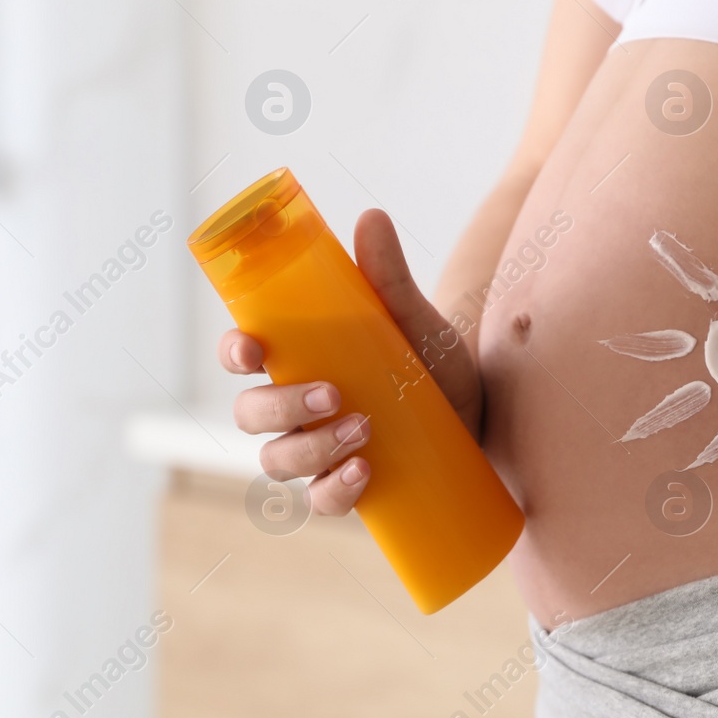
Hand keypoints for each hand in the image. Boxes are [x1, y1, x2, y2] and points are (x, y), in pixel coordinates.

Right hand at [220, 209, 483, 516]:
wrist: (483, 416)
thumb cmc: (432, 364)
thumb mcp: (416, 320)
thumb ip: (390, 277)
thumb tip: (370, 217)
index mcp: (299, 359)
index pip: (242, 358)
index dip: (233, 353)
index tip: (252, 350)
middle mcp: (296, 407)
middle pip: (249, 414)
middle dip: (278, 407)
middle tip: (330, 394)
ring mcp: (318, 450)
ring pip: (277, 460)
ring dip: (309, 448)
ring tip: (363, 429)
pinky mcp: (347, 487)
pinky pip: (319, 501)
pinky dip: (333, 492)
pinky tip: (362, 474)